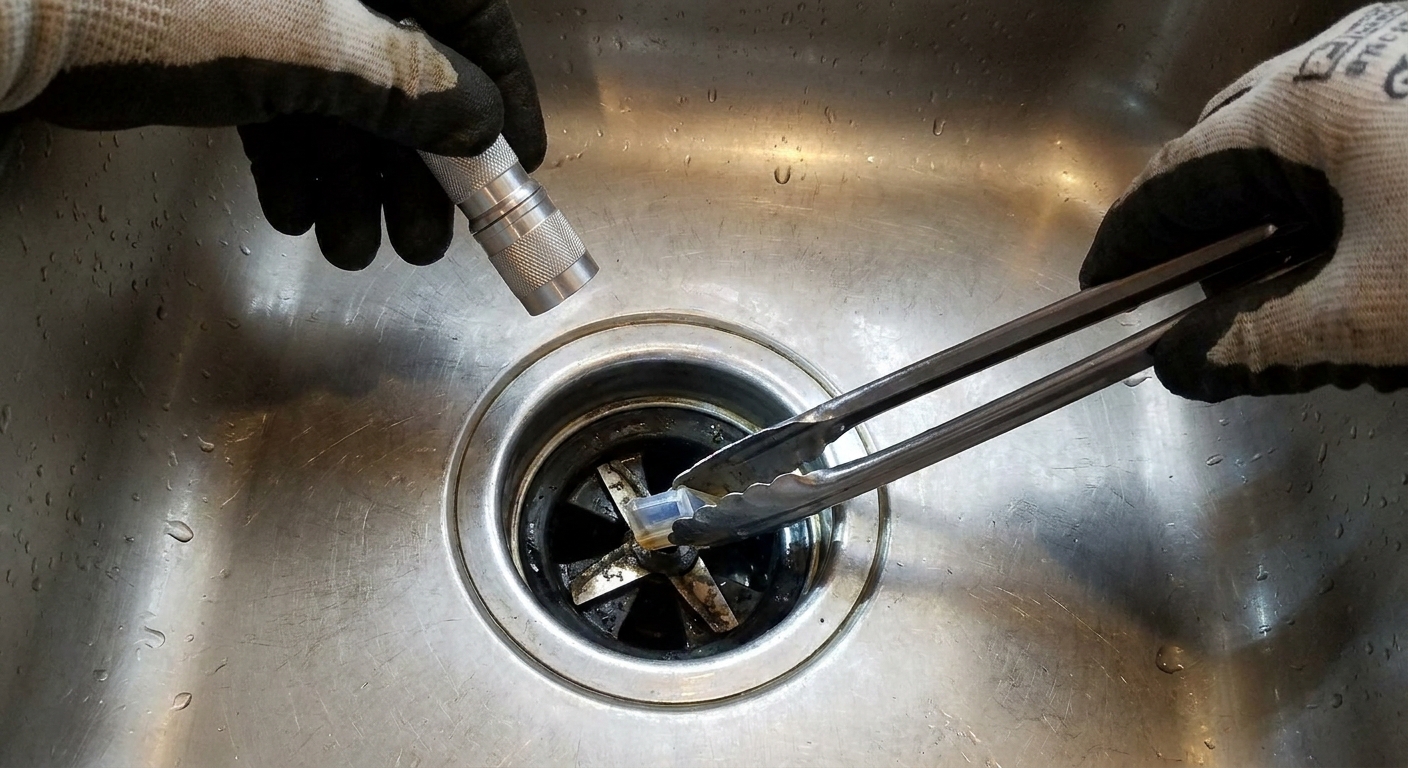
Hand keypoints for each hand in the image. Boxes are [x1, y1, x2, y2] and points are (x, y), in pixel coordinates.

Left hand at [1, 0, 544, 268]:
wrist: (20, 15)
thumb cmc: (163, 4)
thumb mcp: (313, 46)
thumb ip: (407, 83)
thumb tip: (479, 120)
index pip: (465, 14)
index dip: (499, 93)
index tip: (518, 164)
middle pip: (405, 73)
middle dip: (417, 168)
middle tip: (428, 238)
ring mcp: (277, 12)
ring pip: (343, 105)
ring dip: (356, 185)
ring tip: (357, 247)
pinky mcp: (224, 50)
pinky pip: (285, 112)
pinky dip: (298, 169)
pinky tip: (301, 216)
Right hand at [1080, 3, 1407, 401]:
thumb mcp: (1381, 308)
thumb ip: (1269, 337)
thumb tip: (1185, 362)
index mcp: (1302, 109)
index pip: (1175, 177)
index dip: (1130, 236)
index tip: (1102, 284)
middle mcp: (1338, 66)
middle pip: (1226, 147)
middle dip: (1201, 223)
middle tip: (1198, 296)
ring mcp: (1392, 61)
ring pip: (1293, 137)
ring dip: (1270, 209)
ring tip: (1285, 281)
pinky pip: (1352, 129)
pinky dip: (1332, 190)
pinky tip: (1360, 240)